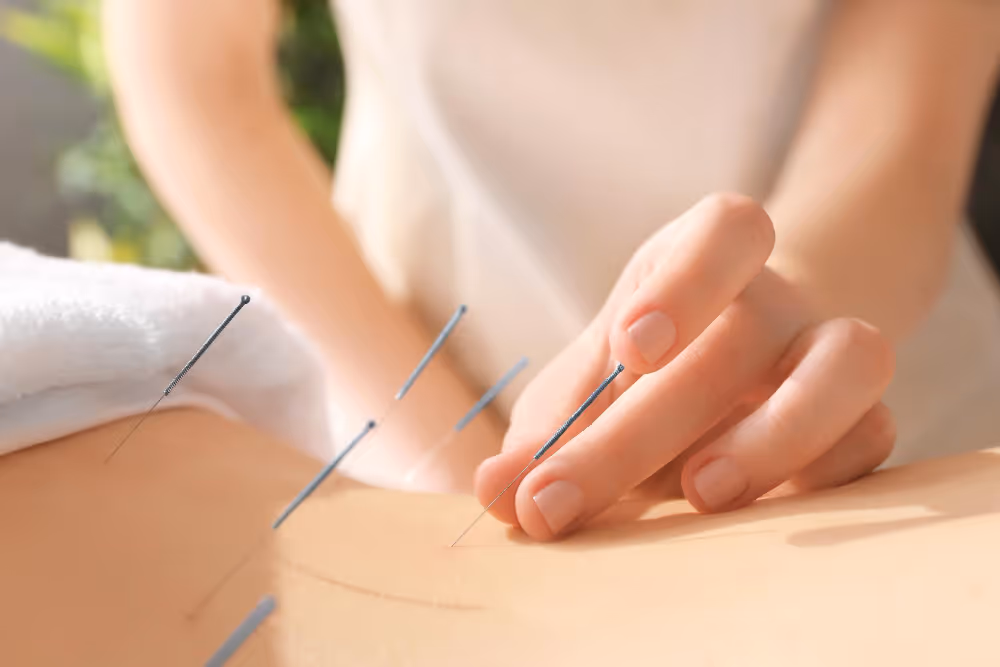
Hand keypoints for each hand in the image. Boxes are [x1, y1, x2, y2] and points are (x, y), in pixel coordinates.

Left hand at [474, 193, 895, 539]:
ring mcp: (830, 350)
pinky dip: (821, 476)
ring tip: (700, 494)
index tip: (629, 348)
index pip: (729, 229)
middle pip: (744, 333)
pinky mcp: (862, 415)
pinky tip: (755, 518)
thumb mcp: (586, 387)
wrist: (741, 362)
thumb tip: (495, 493)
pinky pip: (872, 436)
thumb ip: (547, 436)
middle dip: (643, 428)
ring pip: (851, 363)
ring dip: (775, 436)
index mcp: (703, 257)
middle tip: (559, 499)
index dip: (687, 281)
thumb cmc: (644, 372)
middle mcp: (776, 296)